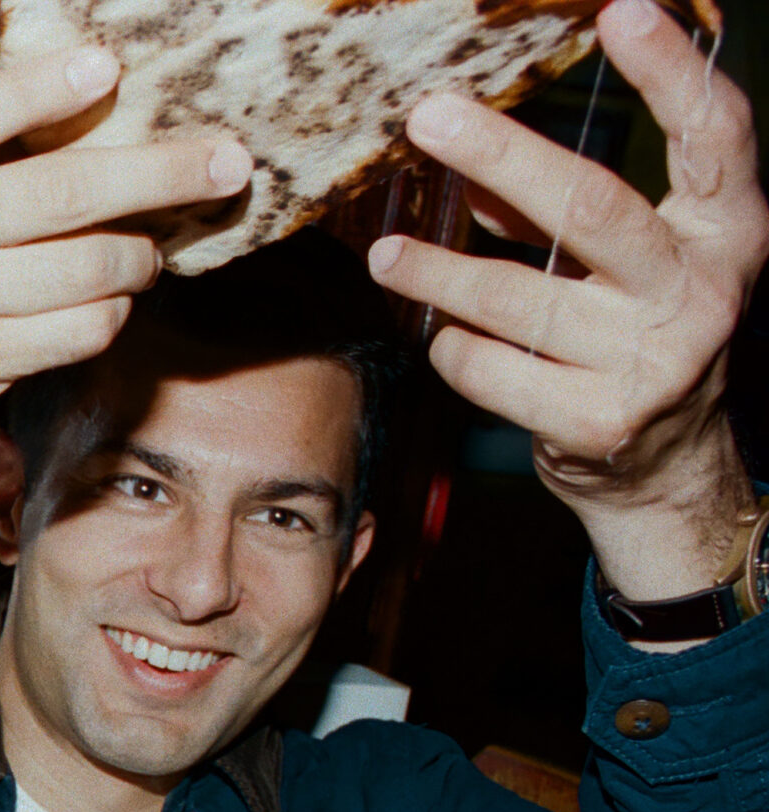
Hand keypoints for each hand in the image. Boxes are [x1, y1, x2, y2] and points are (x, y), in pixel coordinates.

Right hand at [0, 47, 251, 547]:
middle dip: (161, 174)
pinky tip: (111, 297)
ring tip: (149, 248)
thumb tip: (115, 98)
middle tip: (225, 161)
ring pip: (87, 269)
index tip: (105, 67)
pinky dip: (117, 309)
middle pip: (60, 194)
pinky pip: (83, 329)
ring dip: (141, 255)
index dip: (34, 91)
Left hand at [370, 0, 766, 589]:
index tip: (621, 12)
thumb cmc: (635, 337)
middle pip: (592, 207)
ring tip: (386, 255)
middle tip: (429, 118)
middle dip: (502, 155)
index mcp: (726, 232)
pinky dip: (456, 350)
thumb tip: (472, 161)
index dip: (670, 71)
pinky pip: (494, 370)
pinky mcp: (597, 420)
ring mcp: (653, 360)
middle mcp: (700, 290)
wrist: (663, 465)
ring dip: (441, 272)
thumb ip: (565, 211)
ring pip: (520, 300)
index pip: (715, 135)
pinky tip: (445, 339)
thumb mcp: (629, 265)